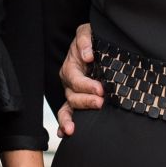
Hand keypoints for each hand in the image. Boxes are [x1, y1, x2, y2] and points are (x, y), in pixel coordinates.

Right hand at [56, 21, 102, 136]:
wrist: (94, 46)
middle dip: (85, 101)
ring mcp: (72, 93)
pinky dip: (64, 124)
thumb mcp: (87, 33)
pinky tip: (65, 133)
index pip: (76, 79)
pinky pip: (68, 113)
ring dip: (69, 119)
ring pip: (68, 108)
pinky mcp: (78, 101)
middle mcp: (69, 82)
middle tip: (99, 102)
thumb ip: (85, 40)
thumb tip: (87, 56)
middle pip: (72, 96)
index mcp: (71, 67)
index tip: (100, 89)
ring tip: (72, 129)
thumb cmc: (91, 40)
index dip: (87, 85)